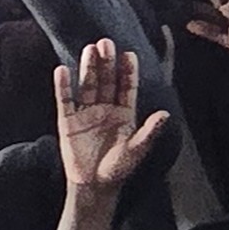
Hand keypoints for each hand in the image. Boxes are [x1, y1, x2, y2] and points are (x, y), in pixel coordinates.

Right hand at [50, 37, 176, 198]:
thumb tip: (165, 114)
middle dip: (107, 63)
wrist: (94, 186)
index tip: (130, 54)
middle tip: (107, 43)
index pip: (127, 87)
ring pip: (88, 85)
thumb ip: (149, 132)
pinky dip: (63, 86)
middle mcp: (105, 109)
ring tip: (90, 49)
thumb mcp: (136, 150)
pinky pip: (65, 100)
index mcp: (124, 114)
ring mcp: (86, 113)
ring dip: (88, 68)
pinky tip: (63, 70)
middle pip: (106, 81)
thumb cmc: (117, 169)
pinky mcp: (67, 121)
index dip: (128, 72)